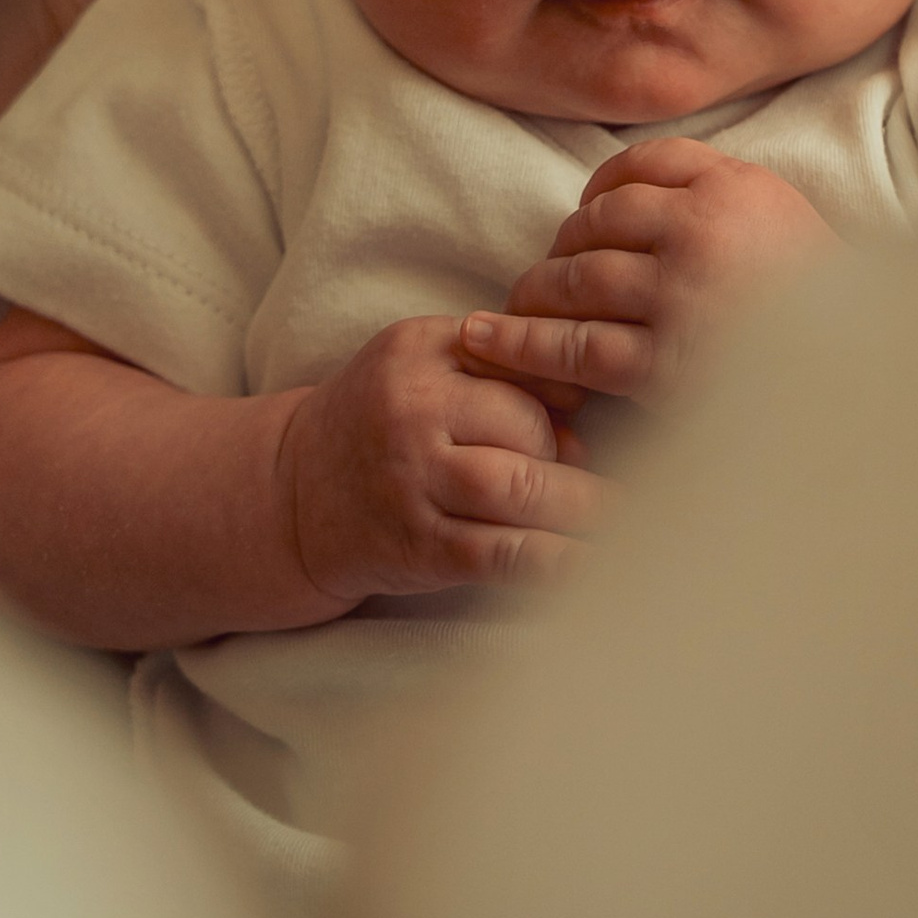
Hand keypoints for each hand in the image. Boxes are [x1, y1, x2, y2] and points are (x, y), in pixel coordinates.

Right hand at [281, 316, 604, 611]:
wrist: (292, 495)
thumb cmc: (380, 424)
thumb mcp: (421, 367)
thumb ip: (495, 369)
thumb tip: (584, 412)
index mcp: (418, 350)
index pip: (518, 360)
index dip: (566, 391)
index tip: (594, 413)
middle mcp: (410, 410)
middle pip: (524, 425)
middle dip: (572, 455)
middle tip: (608, 474)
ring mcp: (410, 480)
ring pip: (518, 488)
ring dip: (581, 508)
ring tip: (626, 519)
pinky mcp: (417, 546)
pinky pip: (500, 554)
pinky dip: (554, 563)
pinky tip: (591, 567)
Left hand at [459, 138, 834, 414]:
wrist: (867, 391)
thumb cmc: (828, 312)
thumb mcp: (787, 225)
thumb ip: (723, 194)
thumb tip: (637, 190)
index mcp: (737, 188)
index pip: (643, 165)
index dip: (601, 189)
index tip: (585, 212)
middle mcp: (702, 231)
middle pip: (601, 220)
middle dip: (565, 244)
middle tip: (548, 270)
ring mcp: (679, 297)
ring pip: (578, 277)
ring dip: (537, 291)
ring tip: (513, 308)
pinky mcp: (663, 364)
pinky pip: (576, 347)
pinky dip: (525, 345)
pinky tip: (489, 343)